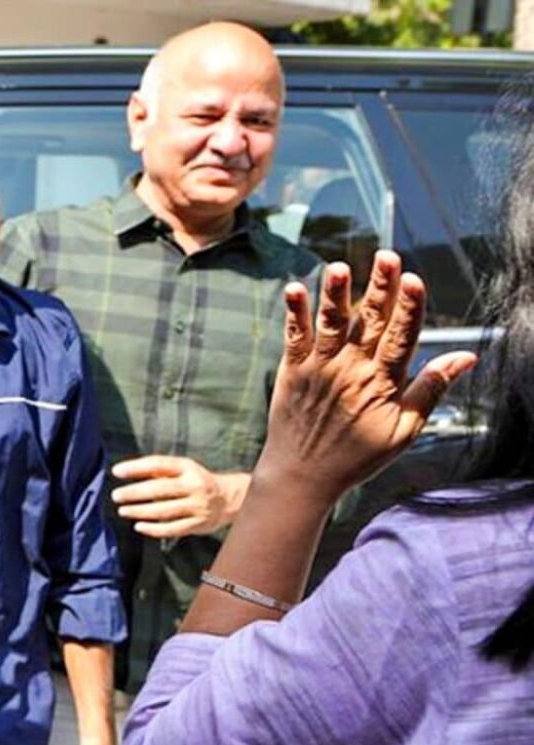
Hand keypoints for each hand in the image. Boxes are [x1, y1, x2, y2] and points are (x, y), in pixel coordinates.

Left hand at [110, 456, 246, 538]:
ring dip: (140, 511)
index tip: (117, 471)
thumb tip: (127, 472)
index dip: (136, 467)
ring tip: (123, 510)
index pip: (158, 465)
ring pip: (163, 511)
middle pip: (159, 489)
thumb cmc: (196, 481)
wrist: (228, 499)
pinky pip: (172, 529)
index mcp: (187, 468)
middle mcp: (193, 485)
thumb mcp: (183, 469)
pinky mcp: (197, 524)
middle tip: (116, 495)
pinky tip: (139, 526)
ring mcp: (196, 506)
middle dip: (134, 492)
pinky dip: (153, 529)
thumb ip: (159, 470)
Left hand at [260, 251, 476, 502]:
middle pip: (368, 323)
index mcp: (382, 384)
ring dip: (335, 295)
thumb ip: (432, 389)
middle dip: (378, 288)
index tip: (414, 279)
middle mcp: (351, 371)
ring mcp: (319, 369)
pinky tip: (294, 288)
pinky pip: (294, 337)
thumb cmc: (357, 455)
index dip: (408, 308)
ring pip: (330, 325)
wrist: (303, 475)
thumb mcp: (404, 430)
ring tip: (338, 268)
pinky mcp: (292, 371)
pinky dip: (295, 313)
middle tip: (385, 256)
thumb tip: (466, 357)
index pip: (400, 338)